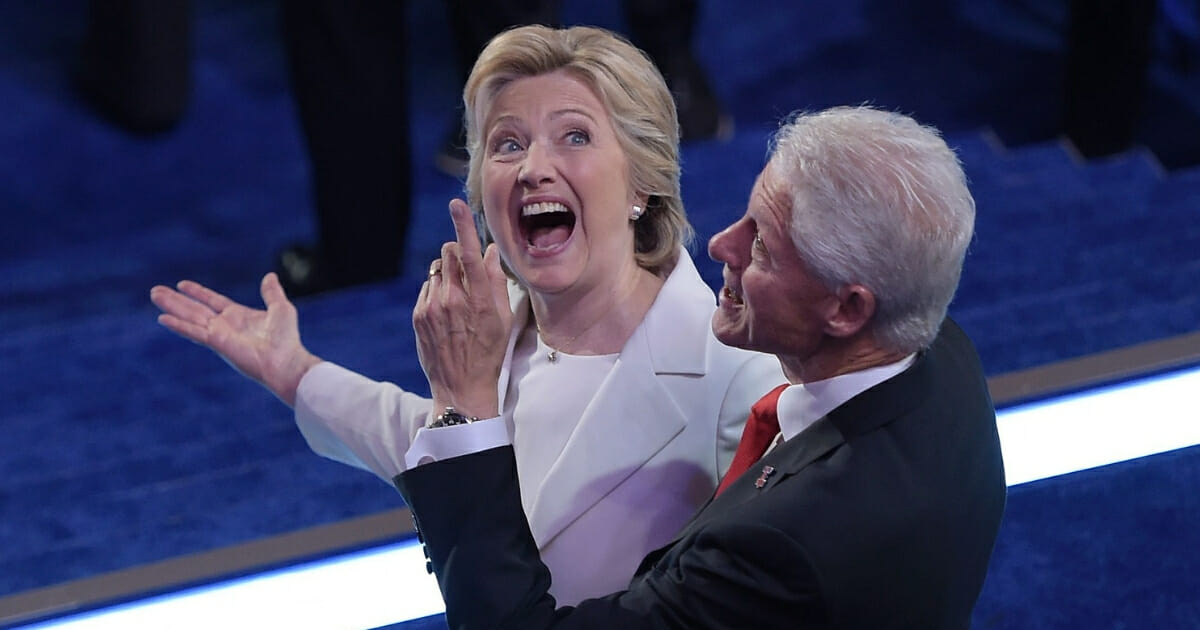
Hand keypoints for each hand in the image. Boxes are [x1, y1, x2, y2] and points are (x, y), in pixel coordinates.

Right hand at [150, 272, 320, 406]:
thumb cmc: (286, 339)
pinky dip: (179, 325)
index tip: (182, 284)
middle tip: (155, 291)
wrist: (286, 361)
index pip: (213, 301)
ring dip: (172, 306)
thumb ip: (272, 293)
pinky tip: (163, 318)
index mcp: (238, 316)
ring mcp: (219, 334)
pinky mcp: (217, 343)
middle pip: (195, 309)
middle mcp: (225, 325)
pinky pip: (194, 332)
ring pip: (190, 316)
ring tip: (154, 295)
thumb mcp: (281, 309)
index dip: (198, 292)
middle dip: (175, 300)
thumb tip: (270, 276)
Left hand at [413, 199, 511, 418]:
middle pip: (449, 253)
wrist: (461, 387)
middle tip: (469, 271)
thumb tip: (489, 251)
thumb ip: (495, 281)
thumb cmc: (489, 353)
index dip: (463, 226)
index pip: (469, 253)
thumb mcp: (503, 319)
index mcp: (479, 300)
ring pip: (437, 269)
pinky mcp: (418, 315)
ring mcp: (432, 307)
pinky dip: (437, 290)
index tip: (456, 205)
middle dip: (458, 252)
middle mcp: (453, 300)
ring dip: (448, 273)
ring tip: (458, 298)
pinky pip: (427, 287)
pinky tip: (446, 312)